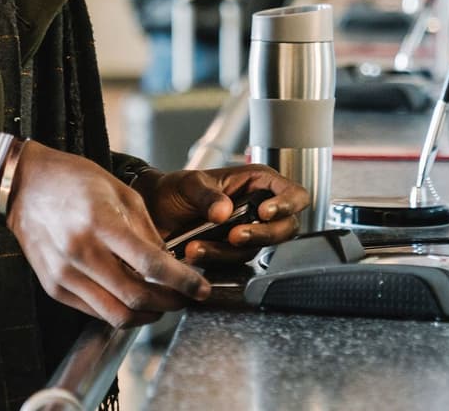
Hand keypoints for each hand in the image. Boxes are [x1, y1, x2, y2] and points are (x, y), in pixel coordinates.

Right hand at [5, 141, 210, 327]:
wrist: (24, 186)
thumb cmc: (73, 180)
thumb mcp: (119, 192)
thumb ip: (147, 230)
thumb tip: (170, 263)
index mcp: (101, 223)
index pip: (151, 265)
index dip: (182, 282)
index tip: (201, 288)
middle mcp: (81, 252)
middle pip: (137, 297)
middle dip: (170, 303)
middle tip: (186, 298)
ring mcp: (64, 274)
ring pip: (116, 314)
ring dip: (147, 315)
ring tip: (162, 303)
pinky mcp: (53, 287)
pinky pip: (94, 312)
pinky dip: (120, 311)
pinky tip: (131, 298)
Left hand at [133, 164, 311, 265]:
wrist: (153, 214)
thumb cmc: (174, 190)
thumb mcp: (189, 184)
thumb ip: (207, 194)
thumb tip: (224, 211)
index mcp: (258, 183)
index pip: (294, 195)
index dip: (287, 205)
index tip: (265, 211)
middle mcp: (259, 209)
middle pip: (285, 229)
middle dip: (261, 235)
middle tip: (234, 235)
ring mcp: (248, 234)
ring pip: (257, 250)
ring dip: (227, 251)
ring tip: (196, 245)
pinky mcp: (233, 255)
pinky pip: (236, 264)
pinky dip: (215, 260)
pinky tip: (195, 252)